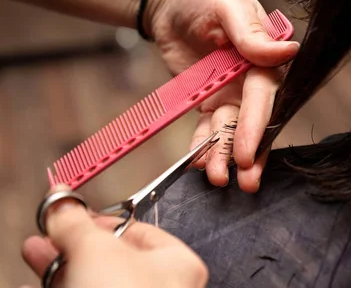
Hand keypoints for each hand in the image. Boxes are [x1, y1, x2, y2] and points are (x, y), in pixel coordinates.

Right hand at [21, 185, 207, 287]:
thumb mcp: (96, 248)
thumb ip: (78, 224)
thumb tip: (63, 205)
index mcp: (179, 263)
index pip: (138, 230)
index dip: (100, 220)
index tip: (71, 215)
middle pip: (113, 258)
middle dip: (74, 244)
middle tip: (49, 236)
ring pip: (98, 281)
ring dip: (64, 267)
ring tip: (38, 255)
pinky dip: (66, 286)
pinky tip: (45, 283)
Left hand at [146, 0, 299, 191]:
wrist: (168, 3)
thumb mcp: (227, 7)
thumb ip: (251, 34)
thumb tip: (286, 52)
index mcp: (263, 58)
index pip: (263, 98)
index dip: (255, 127)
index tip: (246, 155)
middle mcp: (250, 81)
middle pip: (253, 123)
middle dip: (249, 153)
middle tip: (246, 183)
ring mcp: (230, 95)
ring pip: (229, 132)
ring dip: (224, 157)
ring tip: (216, 179)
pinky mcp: (209, 103)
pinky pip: (206, 129)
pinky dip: (202, 147)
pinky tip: (198, 163)